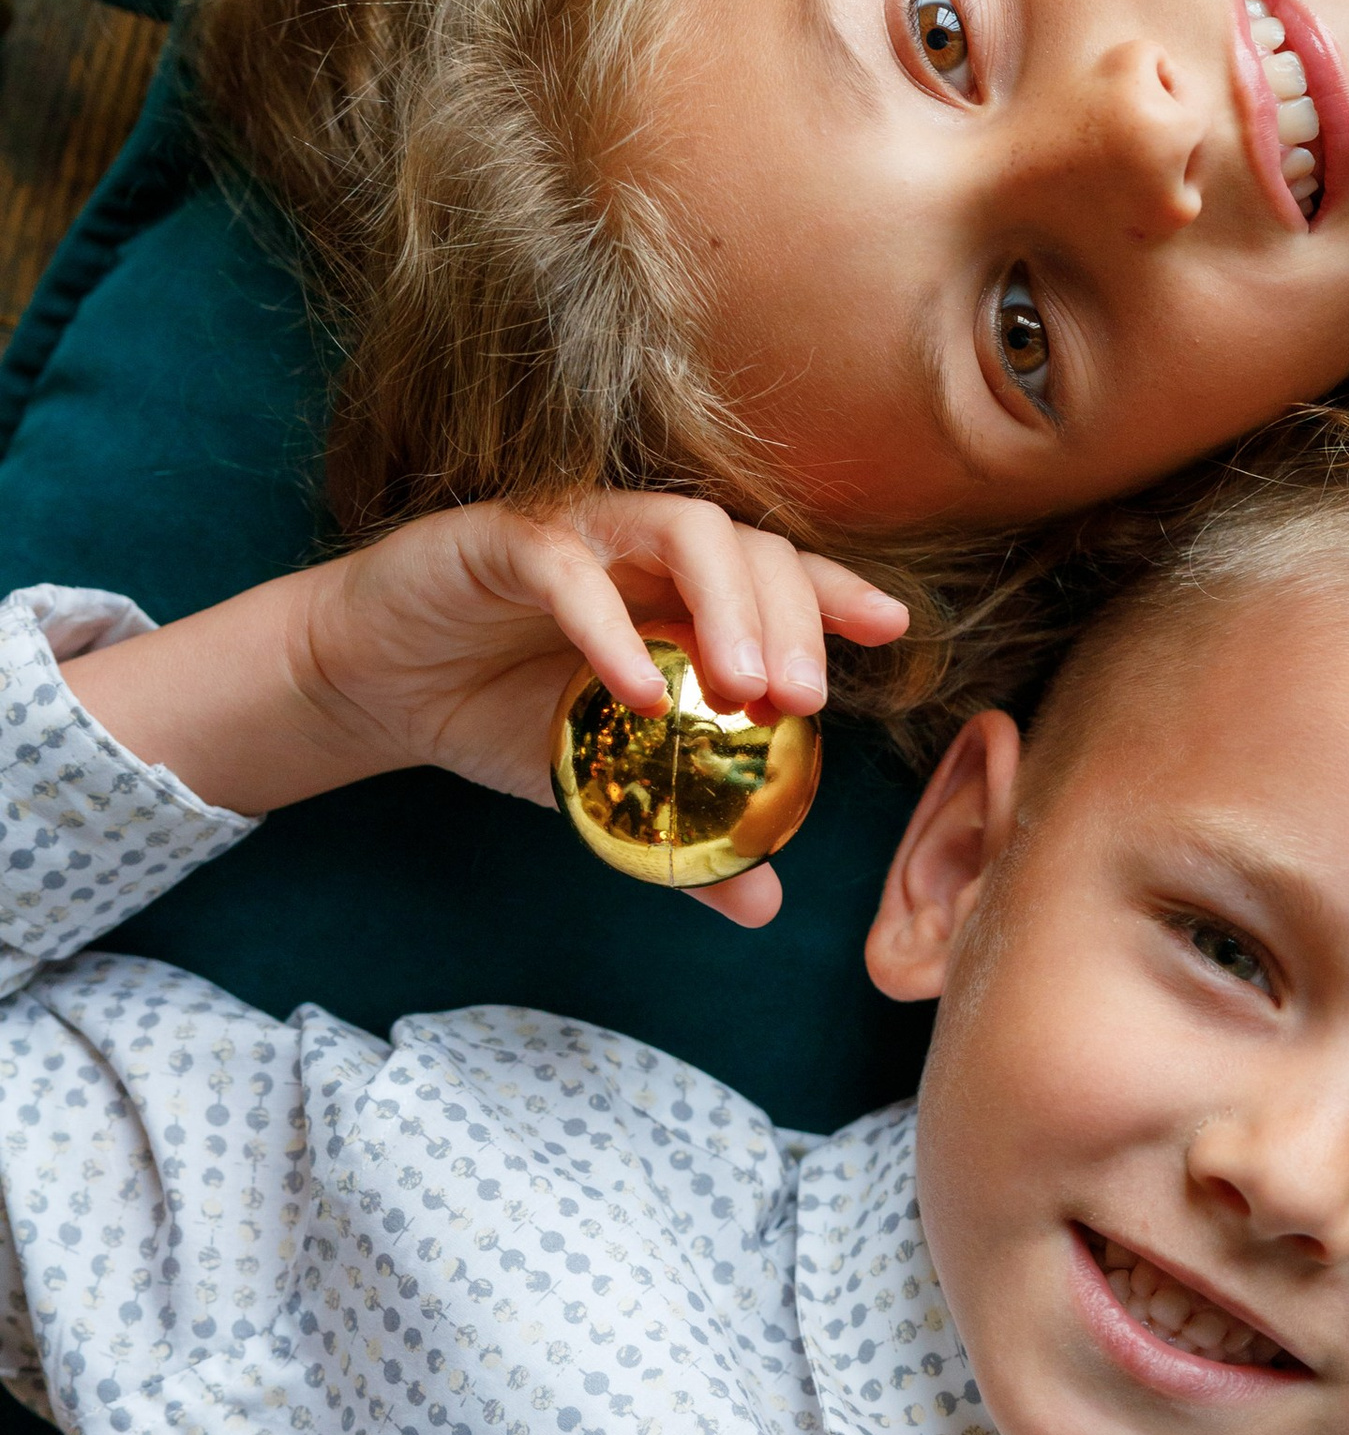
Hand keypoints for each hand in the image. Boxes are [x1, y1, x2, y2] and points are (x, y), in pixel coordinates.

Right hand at [69, 498, 906, 930]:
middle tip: (810, 701)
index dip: (838, 592)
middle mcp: (641, 545)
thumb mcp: (599, 788)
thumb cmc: (498, 714)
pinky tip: (639, 693)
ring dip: (727, 603)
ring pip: (681, 530)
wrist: (370, 684)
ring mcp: (578, 531)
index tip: (892, 634)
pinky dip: (612, 627)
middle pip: (749, 546)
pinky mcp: (503, 539)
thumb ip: (678, 838)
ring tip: (748, 686)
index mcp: (679, 587)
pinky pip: (570, 568)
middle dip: (795, 614)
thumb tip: (762, 904)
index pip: (781, 571)